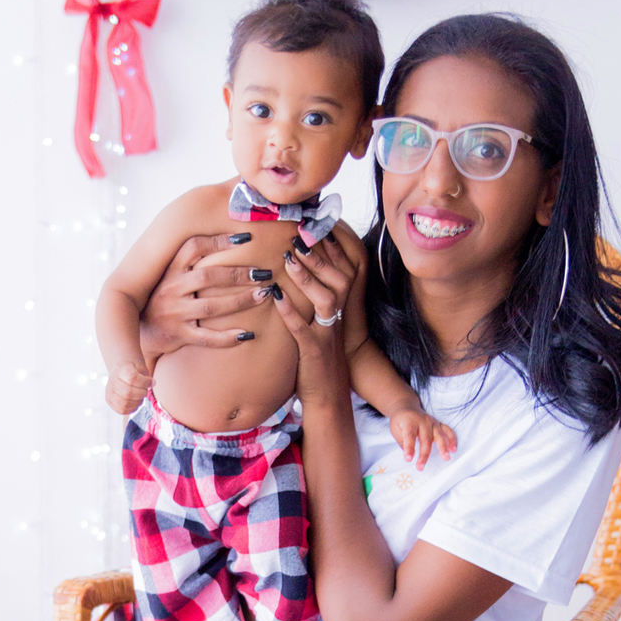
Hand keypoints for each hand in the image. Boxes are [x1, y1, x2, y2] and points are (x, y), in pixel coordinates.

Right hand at [105, 360, 152, 415]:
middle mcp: (112, 380)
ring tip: (141, 397)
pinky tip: (136, 402)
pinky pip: (121, 410)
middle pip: (128, 392)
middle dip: (142, 393)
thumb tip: (152, 384)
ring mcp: (109, 391)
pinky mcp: (109, 400)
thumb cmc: (134, 368)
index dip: (145, 382)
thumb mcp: (141, 366)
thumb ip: (146, 375)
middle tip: (145, 391)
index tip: (152, 382)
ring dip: (137, 402)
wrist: (122, 369)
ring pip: (124, 403)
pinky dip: (132, 409)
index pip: (132, 378)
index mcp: (120, 368)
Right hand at [140, 234, 268, 362]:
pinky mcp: (179, 335)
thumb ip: (192, 262)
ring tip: (264, 295)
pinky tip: (247, 334)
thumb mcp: (171, 276)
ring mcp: (175, 314)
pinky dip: (227, 337)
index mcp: (170, 270)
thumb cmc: (165, 298)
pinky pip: (207, 338)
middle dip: (238, 274)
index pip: (193, 248)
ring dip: (240, 301)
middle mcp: (171, 289)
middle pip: (208, 277)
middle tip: (264, 273)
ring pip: (211, 307)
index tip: (246, 238)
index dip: (218, 241)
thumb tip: (231, 240)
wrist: (142, 331)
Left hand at [273, 228, 362, 410]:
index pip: (344, 269)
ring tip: (289, 257)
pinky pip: (304, 329)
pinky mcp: (314, 353)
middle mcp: (339, 318)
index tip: (315, 222)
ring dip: (308, 277)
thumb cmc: (318, 356)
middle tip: (300, 232)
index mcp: (341, 308)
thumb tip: (298, 266)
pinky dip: (291, 312)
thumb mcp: (320, 323)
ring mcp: (328, 335)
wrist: (329, 397)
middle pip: (340, 278)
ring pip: (327, 299)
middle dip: (321, 254)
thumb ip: (315, 297)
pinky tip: (276, 297)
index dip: (332, 245)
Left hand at [389, 408, 457, 469]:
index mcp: (410, 421)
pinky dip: (452, 439)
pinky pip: (447, 430)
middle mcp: (423, 420)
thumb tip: (410, 456)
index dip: (409, 448)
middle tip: (421, 467)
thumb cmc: (400, 421)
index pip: (410, 436)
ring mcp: (432, 421)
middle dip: (424, 454)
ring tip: (446, 457)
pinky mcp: (439, 423)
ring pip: (439, 435)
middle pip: (426, 439)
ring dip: (443, 447)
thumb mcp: (395, 429)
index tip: (408, 459)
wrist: (407, 407)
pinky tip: (453, 449)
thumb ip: (403, 442)